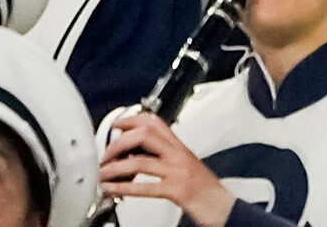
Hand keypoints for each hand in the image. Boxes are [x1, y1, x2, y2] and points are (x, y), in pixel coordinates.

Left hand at [98, 111, 233, 226]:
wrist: (224, 207)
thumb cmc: (205, 189)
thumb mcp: (186, 165)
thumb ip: (165, 156)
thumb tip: (136, 155)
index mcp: (179, 147)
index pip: (154, 122)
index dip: (132, 120)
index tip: (115, 125)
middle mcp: (178, 155)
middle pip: (144, 135)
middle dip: (119, 142)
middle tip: (105, 154)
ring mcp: (177, 171)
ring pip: (141, 160)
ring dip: (115, 167)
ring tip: (102, 174)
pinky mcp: (177, 190)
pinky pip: (146, 186)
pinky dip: (124, 187)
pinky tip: (112, 189)